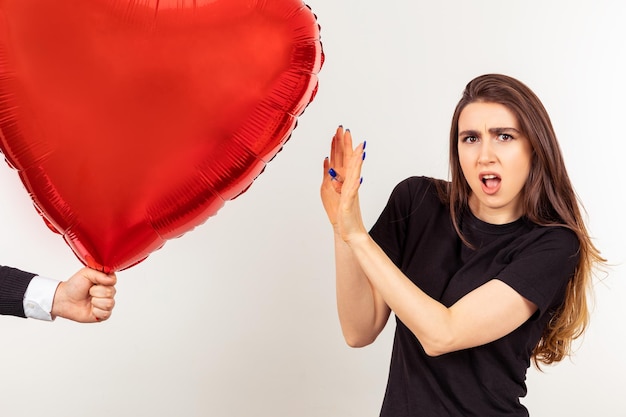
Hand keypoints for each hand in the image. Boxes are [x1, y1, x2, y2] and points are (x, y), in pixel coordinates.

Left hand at [51, 267, 116, 322]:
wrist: (65, 300)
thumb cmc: (74, 286)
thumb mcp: (86, 273)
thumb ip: (100, 274)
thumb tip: (111, 280)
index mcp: (105, 280)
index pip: (113, 280)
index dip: (103, 282)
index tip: (94, 282)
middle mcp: (108, 292)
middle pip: (111, 292)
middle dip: (96, 292)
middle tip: (89, 292)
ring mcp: (106, 303)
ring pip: (109, 304)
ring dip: (96, 302)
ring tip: (89, 300)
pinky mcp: (103, 314)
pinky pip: (106, 314)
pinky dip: (96, 311)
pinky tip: (91, 309)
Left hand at [320, 126, 367, 242]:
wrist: (349, 231)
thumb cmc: (341, 212)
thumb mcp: (329, 190)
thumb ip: (329, 175)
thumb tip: (327, 160)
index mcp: (344, 180)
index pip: (342, 159)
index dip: (340, 145)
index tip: (339, 131)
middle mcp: (349, 183)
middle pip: (348, 162)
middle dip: (347, 146)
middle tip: (347, 130)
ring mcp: (351, 193)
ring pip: (354, 174)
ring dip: (357, 162)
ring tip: (359, 150)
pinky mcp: (349, 204)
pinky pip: (353, 193)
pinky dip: (355, 185)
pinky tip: (358, 178)